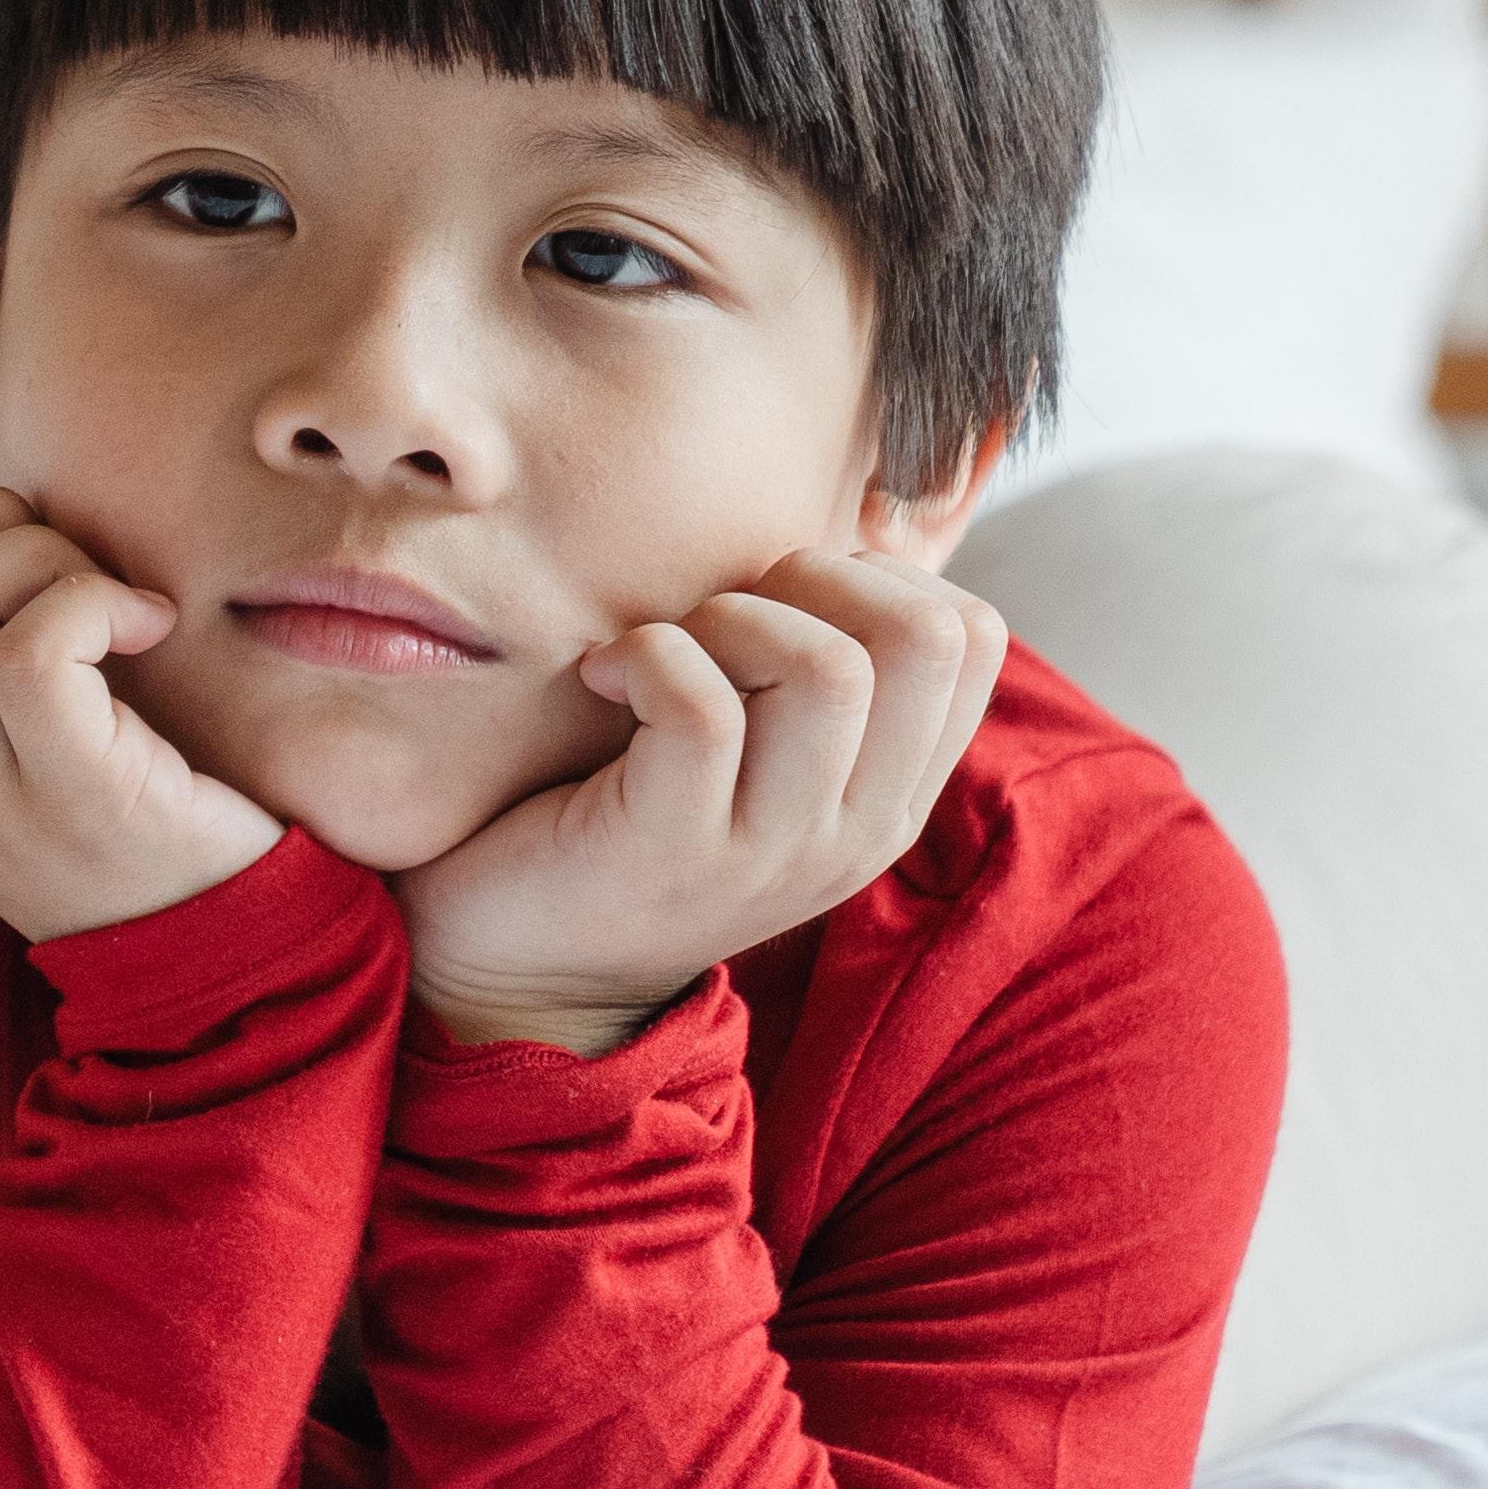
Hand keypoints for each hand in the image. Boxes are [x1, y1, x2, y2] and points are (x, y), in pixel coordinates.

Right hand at [0, 486, 285, 944]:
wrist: (241, 966)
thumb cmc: (171, 828)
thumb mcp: (51, 757)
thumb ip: (0, 674)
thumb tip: (9, 520)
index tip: (27, 566)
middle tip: (78, 567)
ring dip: (36, 557)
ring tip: (113, 598)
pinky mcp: (75, 798)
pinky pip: (26, 650)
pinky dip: (91, 599)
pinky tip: (153, 625)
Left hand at [393, 550, 1006, 1054]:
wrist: (515, 963)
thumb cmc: (623, 816)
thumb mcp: (755, 751)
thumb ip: (811, 672)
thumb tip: (851, 525)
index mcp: (889, 795)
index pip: (972, 639)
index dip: (877, 574)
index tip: (780, 598)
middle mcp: (854, 829)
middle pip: (926, 640)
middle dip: (817, 578)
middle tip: (721, 612)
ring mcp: (772, 849)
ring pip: (828, 670)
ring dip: (730, 618)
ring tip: (661, 650)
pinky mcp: (675, 849)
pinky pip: (703, 708)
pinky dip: (645, 656)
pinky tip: (601, 678)